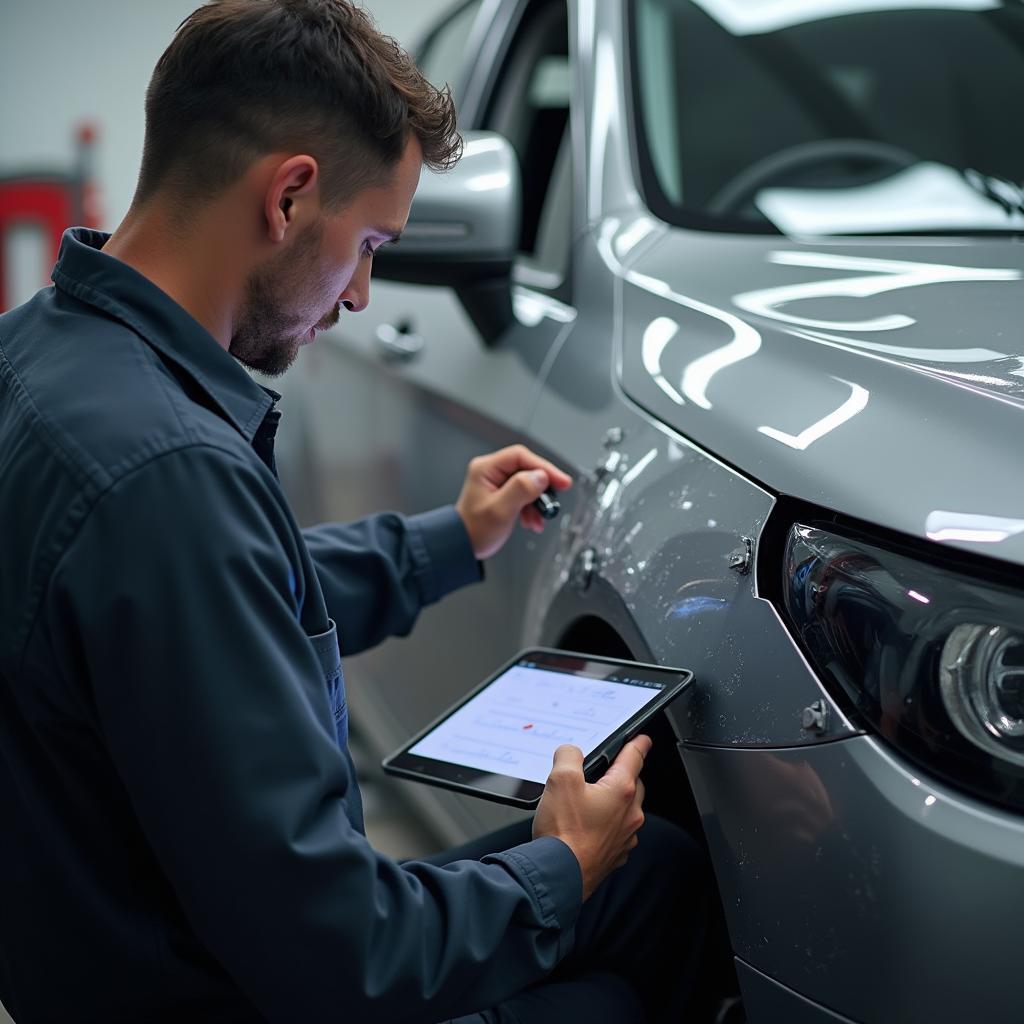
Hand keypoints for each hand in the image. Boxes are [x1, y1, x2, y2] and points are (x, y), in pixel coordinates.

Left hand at [455, 445, 571, 559]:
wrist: (462, 547)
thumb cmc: (473, 530)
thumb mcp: (500, 511)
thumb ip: (520, 490)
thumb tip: (540, 476)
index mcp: (486, 469)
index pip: (521, 457)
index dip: (544, 467)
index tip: (561, 481)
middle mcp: (491, 472)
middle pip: (526, 469)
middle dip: (541, 488)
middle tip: (551, 502)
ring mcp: (497, 482)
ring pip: (528, 483)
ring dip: (537, 502)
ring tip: (538, 519)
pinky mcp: (502, 494)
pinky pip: (524, 494)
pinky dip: (531, 508)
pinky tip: (532, 521)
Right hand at [532, 736, 650, 900]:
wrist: (558, 875)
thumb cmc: (563, 833)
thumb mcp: (560, 780)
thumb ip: (568, 756)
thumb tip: (571, 752)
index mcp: (620, 791)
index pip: (634, 758)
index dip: (638, 744)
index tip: (643, 740)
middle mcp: (629, 815)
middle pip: (633, 784)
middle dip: (623, 774)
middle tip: (606, 770)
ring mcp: (624, 838)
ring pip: (626, 811)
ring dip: (614, 803)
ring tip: (589, 801)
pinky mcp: (614, 856)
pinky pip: (617, 833)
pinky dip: (607, 826)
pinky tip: (587, 827)